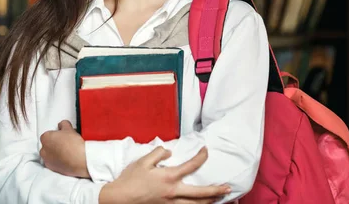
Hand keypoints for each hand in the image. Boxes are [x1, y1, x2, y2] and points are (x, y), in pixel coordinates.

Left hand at [39, 120, 89, 177]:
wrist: (79, 160)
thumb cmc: (73, 144)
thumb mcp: (69, 128)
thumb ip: (63, 124)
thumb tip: (62, 125)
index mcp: (45, 137)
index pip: (48, 135)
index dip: (56, 135)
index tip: (62, 136)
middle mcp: (43, 149)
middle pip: (47, 145)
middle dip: (54, 144)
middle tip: (65, 143)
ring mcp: (46, 160)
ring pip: (49, 154)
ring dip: (55, 153)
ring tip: (66, 152)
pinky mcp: (52, 168)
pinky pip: (53, 163)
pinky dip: (58, 161)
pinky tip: (66, 159)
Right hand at [99, 146, 230, 203]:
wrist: (120, 198)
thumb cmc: (130, 179)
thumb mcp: (143, 161)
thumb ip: (158, 153)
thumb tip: (170, 152)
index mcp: (168, 177)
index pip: (191, 166)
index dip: (201, 157)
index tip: (206, 150)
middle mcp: (173, 192)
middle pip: (201, 193)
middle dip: (216, 190)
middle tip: (228, 188)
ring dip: (209, 202)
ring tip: (219, 200)